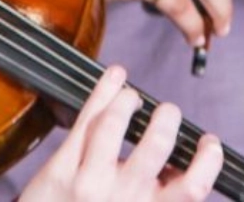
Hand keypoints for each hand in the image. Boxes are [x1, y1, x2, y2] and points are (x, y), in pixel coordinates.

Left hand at [21, 65, 221, 200]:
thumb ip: (156, 195)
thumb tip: (176, 166)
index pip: (191, 188)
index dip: (206, 162)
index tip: (209, 143)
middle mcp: (122, 199)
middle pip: (154, 147)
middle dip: (166, 120)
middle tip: (169, 111)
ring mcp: (89, 181)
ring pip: (111, 126)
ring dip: (126, 100)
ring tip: (132, 96)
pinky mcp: (61, 168)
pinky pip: (84, 122)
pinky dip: (102, 93)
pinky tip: (114, 79)